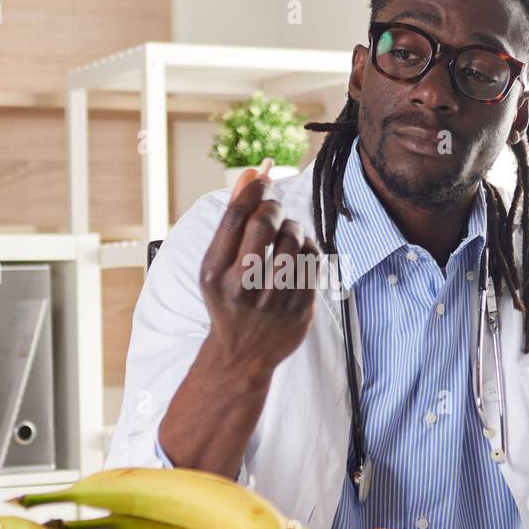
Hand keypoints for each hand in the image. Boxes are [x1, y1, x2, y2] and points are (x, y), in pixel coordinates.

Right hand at [197, 170, 319, 381]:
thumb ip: (232, 220)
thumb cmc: (228, 300)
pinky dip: (308, 248)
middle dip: (273, 206)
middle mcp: (242, 287)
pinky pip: (314, 260)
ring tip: (286, 234)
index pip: (236, 217)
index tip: (262, 181)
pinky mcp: (300, 309)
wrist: (241, 354)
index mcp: (215, 273)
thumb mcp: (216, 265)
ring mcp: (274, 300)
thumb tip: (252, 173)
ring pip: (294, 238)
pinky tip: (298, 254)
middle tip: (274, 209)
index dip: (253, 190)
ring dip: (293, 226)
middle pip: (265, 223)